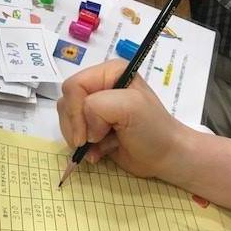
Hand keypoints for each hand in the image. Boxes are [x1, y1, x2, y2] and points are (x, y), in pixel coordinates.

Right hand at [57, 59, 188, 178]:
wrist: (165, 157)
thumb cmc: (152, 130)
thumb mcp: (130, 107)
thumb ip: (98, 107)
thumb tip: (86, 131)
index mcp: (108, 73)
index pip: (73, 86)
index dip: (76, 112)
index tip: (88, 136)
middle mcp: (99, 88)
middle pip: (66, 103)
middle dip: (76, 127)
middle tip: (94, 141)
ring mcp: (95, 110)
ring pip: (66, 121)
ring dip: (81, 139)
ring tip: (101, 146)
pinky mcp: (93, 129)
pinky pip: (73, 136)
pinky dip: (83, 149)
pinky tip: (99, 153)